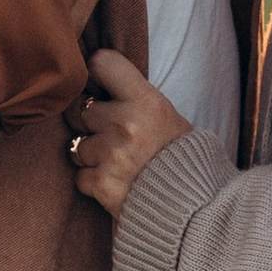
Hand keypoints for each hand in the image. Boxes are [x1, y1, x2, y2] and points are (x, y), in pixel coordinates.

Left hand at [70, 47, 187, 216]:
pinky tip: (117, 182)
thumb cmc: (179, 157)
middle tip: (117, 136)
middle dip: (93, 124)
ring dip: (93, 156)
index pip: (102, 63)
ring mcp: (112, 155)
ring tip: (120, 163)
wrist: (193, 207)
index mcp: (147, 101)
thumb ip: (133, 97)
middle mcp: (127, 124)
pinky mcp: (102, 184)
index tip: (100, 84)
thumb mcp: (165, 115)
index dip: (97, 72)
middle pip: (83, 110)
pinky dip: (94, 181)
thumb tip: (97, 78)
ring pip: (78, 145)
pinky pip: (80, 176)